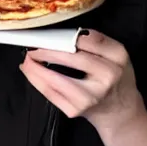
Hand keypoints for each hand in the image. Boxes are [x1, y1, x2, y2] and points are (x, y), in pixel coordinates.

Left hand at [20, 30, 142, 129]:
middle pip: (71, 58)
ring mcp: (90, 96)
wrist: (120, 112)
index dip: (65, 36)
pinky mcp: (75, 110)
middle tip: (32, 45)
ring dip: (35, 68)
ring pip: (56, 79)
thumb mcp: (115, 55)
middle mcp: (107, 76)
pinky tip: (31, 72)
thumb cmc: (114, 77)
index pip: (88, 40)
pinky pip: (50, 93)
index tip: (50, 33)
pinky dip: (36, 81)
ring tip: (27, 60)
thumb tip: (63, 33)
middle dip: (46, 50)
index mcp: (117, 56)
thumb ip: (96, 42)